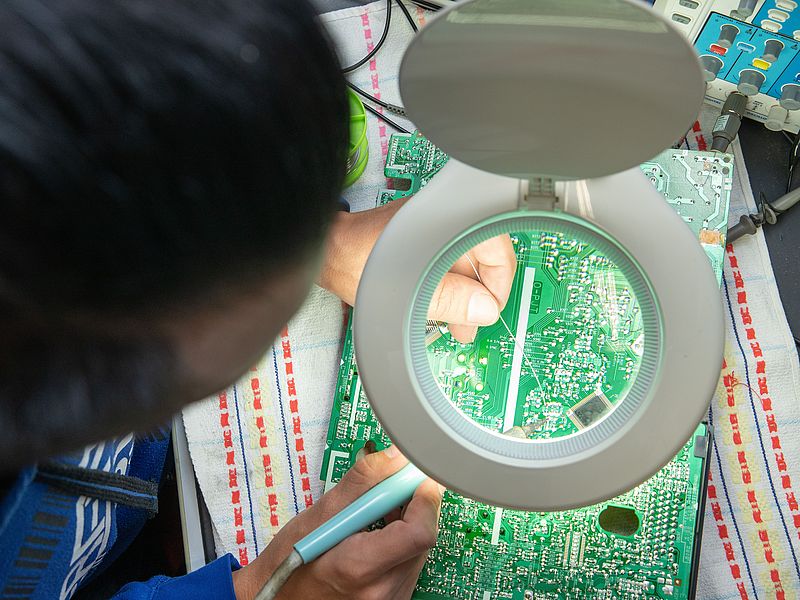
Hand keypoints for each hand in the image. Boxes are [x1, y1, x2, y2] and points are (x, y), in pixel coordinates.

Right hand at [232, 446, 443, 599]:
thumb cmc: (289, 564)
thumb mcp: (317, 515)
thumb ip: (362, 482)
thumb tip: (394, 457)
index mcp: (360, 568)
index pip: (419, 532)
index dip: (424, 498)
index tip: (413, 476)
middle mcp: (382, 590)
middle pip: (423, 538)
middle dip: (412, 504)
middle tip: (390, 486)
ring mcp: (391, 599)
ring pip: (420, 550)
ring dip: (407, 523)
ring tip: (376, 514)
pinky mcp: (395, 599)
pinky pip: (411, 564)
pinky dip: (401, 542)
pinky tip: (378, 533)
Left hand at [319, 199, 516, 342]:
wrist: (326, 249)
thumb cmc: (354, 259)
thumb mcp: (408, 291)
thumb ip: (449, 300)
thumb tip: (484, 310)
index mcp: (450, 223)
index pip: (499, 254)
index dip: (498, 289)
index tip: (487, 314)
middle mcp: (446, 220)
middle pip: (483, 262)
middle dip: (477, 298)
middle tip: (466, 327)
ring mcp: (435, 227)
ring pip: (465, 265)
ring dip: (460, 295)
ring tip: (449, 323)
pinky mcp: (422, 236)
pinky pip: (446, 261)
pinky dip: (445, 285)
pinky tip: (435, 306)